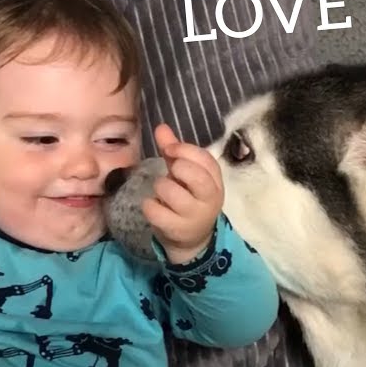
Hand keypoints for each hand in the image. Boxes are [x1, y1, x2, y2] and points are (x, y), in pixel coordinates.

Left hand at [143, 123, 223, 264]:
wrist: (192, 239)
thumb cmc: (189, 199)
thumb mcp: (185, 174)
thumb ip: (174, 151)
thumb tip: (161, 127)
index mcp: (215, 182)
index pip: (206, 160)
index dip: (185, 150)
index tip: (169, 149)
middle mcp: (210, 199)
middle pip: (196, 176)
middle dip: (178, 168)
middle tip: (171, 172)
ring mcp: (194, 216)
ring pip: (171, 191)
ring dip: (160, 187)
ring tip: (163, 193)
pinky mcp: (176, 229)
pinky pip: (154, 209)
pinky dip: (149, 205)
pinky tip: (155, 207)